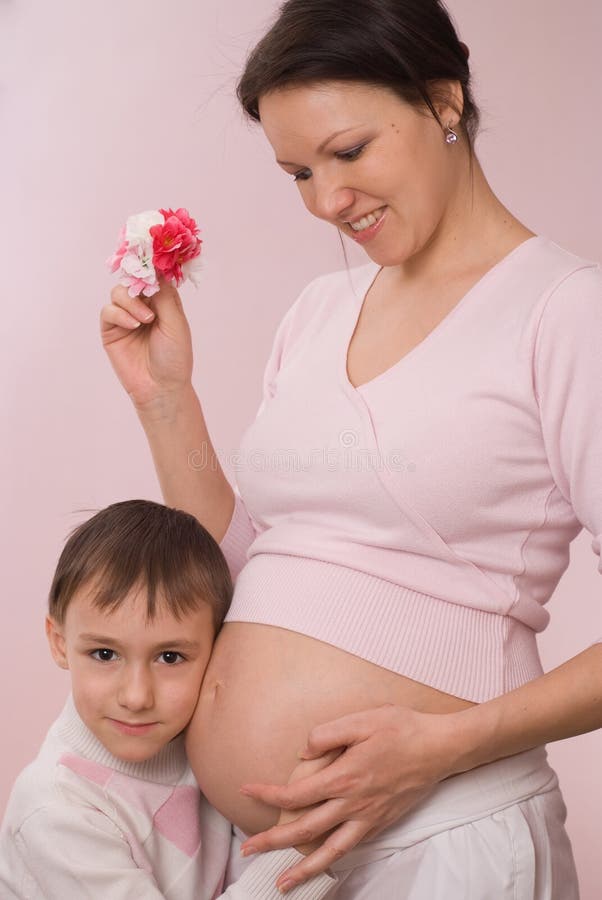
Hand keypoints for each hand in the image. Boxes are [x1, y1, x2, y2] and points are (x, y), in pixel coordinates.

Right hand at [100, 275, 193, 408]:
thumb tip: (156, 269)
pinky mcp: (111, 330)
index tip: (150, 258)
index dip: (150, 267)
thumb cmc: (175, 357)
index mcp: (162, 303)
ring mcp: (125, 318)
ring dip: (131, 302)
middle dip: (138, 283)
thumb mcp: (176, 323)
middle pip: (132, 280)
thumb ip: (164, 295)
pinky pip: (108, 311)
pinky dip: (120, 314)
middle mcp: (143, 307)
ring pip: (118, 292)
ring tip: (145, 320)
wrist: (161, 387)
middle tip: (147, 293)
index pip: (153, 276)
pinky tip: (134, 325)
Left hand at [240, 704, 463, 888]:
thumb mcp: (362, 719)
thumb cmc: (402, 729)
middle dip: (273, 842)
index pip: (296, 795)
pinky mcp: (382, 823)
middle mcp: (354, 804)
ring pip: (330, 851)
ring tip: (282, 882)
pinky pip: (352, 847)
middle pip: (305, 830)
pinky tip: (323, 862)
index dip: (268, 795)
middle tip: (247, 850)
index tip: (247, 790)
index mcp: (345, 777)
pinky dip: (333, 860)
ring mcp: (369, 818)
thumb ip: (328, 734)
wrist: (440, 748)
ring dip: (302, 868)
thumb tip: (303, 752)